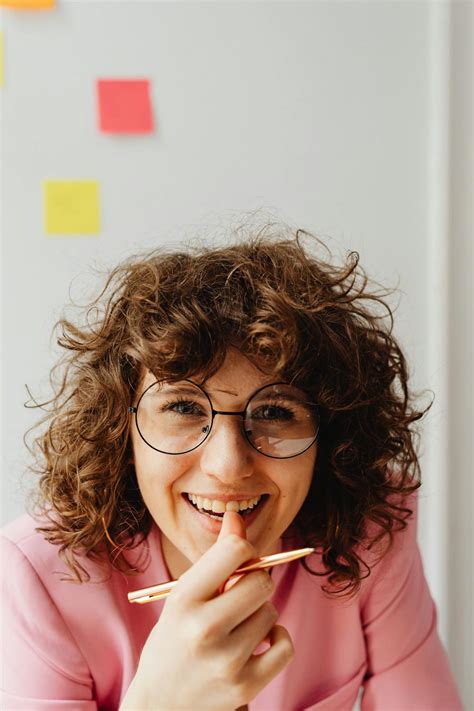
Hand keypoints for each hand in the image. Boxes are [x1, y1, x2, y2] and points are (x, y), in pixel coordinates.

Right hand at [120, 511, 293, 709]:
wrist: (159, 709)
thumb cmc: (172, 643)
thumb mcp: (183, 598)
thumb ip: (214, 561)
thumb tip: (237, 517)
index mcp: (183, 600)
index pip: (234, 551)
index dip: (243, 548)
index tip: (239, 557)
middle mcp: (203, 629)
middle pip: (261, 581)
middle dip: (254, 584)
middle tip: (237, 596)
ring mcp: (226, 661)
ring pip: (271, 613)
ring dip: (260, 615)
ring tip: (237, 628)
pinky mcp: (244, 687)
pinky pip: (284, 645)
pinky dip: (276, 641)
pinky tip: (256, 644)